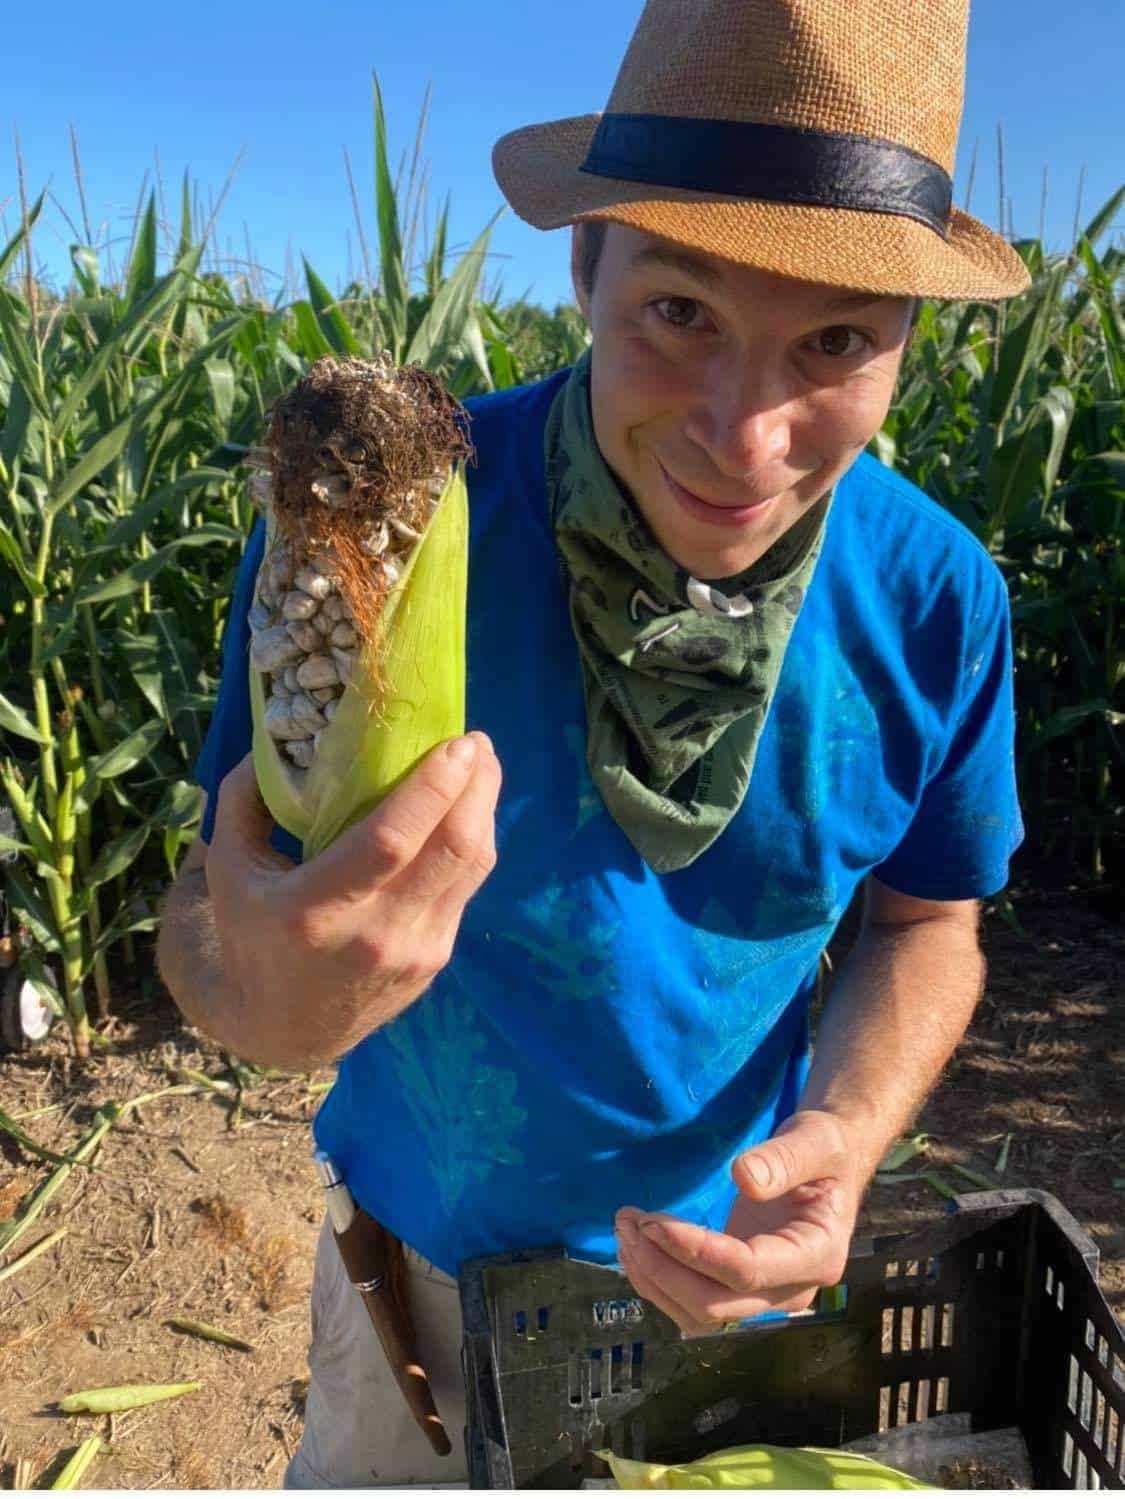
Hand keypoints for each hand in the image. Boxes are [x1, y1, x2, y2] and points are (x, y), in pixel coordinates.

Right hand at [204, 732, 500, 1063]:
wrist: (283, 1028)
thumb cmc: (251, 934)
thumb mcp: (229, 871)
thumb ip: (244, 801)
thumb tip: (276, 734)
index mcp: (315, 909)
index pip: (390, 842)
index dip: (432, 789)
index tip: (455, 743)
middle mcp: (374, 932)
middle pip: (450, 850)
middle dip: (476, 787)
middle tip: (475, 740)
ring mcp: (414, 949)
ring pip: (472, 866)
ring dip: (485, 807)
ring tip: (482, 763)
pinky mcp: (436, 957)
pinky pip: (467, 886)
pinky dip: (474, 839)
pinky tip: (467, 808)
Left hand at [614, 1111, 861, 1336]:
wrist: (831, 1165)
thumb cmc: (825, 1150)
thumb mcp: (815, 1141)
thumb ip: (784, 1159)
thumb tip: (744, 1178)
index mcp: (816, 1256)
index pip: (748, 1270)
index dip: (697, 1252)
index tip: (652, 1222)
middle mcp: (791, 1290)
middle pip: (718, 1305)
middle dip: (665, 1269)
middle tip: (628, 1222)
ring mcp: (766, 1297)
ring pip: (699, 1316)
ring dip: (655, 1280)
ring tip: (624, 1231)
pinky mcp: (742, 1289)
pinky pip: (694, 1304)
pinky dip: (660, 1283)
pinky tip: (636, 1248)